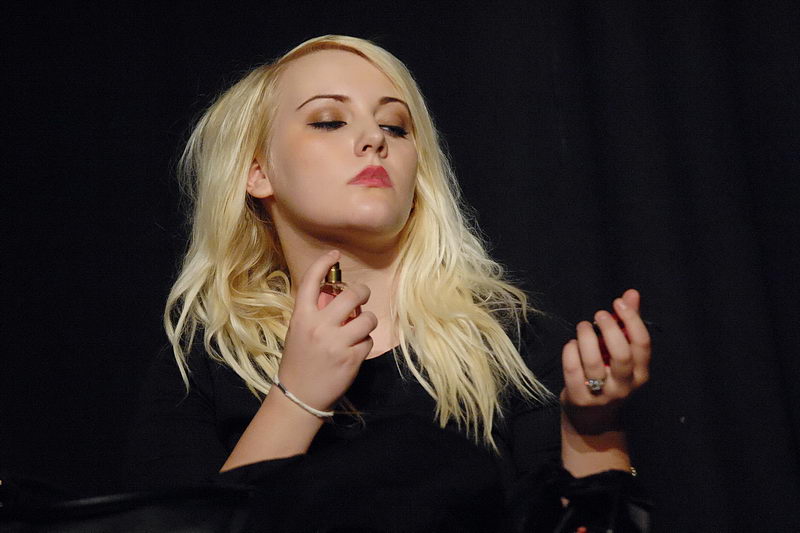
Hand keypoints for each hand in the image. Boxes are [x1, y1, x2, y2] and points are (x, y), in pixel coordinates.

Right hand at [276, 250, 377, 412]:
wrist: (299, 395)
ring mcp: (336, 342)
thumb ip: (315, 313)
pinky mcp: (351, 358)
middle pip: (352, 295)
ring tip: (358, 329)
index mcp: (302, 316)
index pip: (312, 281)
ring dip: (366, 322)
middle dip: (363, 292)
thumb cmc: (299, 360)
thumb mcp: (299, 331)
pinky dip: (364, 345)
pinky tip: (354, 351)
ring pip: (367, 318)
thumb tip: (337, 295)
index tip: (334, 254)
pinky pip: (368, 341)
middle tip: (362, 296)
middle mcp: (319, 326)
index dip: (323, 263)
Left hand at [560, 289, 650, 434]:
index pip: (642, 344)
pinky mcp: (580, 398)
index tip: (619, 303)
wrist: (592, 418)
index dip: (632, 320)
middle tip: (599, 314)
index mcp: (640, 373)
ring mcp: (602, 395)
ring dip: (586, 338)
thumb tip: (632, 293)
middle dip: (610, 329)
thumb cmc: (608, 376)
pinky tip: (571, 344)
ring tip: (583, 326)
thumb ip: (627, 324)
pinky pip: (573, 371)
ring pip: (594, 362)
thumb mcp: (621, 353)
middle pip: (621, 355)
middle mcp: (624, 386)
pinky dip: (570, 352)